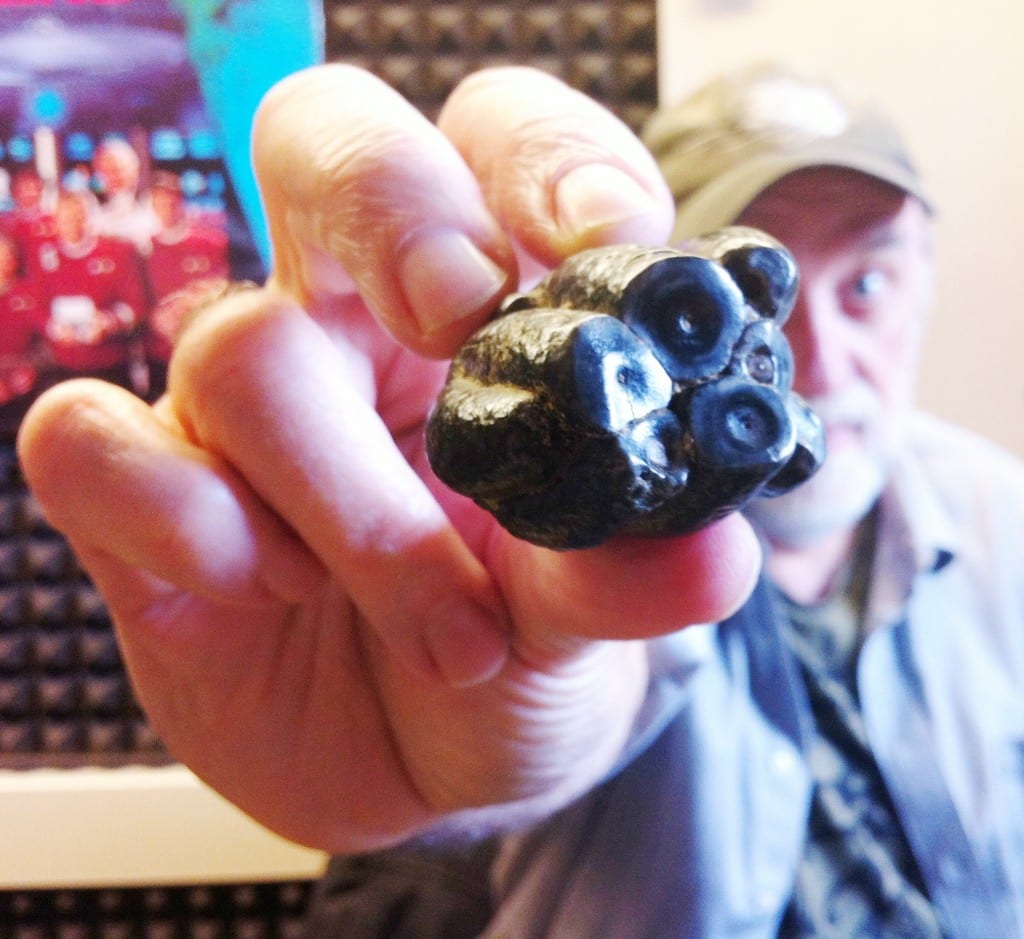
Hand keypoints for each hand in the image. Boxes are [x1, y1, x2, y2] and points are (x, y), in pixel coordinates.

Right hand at [17, 65, 760, 850]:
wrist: (427, 767)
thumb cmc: (519, 657)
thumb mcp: (587, 619)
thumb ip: (633, 569)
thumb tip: (711, 545)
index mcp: (487, 309)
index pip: (501, 142)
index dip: (546, 159)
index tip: (601, 242)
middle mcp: (351, 323)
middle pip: (329, 145)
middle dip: (392, 207)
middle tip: (455, 316)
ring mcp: (238, 405)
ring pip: (241, 350)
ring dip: (351, 503)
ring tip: (443, 630)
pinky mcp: (144, 496)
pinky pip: (89, 445)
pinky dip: (183, 524)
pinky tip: (263, 592)